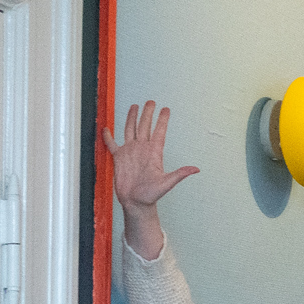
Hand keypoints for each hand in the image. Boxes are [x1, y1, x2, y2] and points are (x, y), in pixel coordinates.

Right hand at [104, 102, 196, 260]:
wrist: (136, 202)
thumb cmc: (151, 195)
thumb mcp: (167, 183)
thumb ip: (179, 174)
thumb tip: (196, 169)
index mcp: (154, 152)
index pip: (159, 132)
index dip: (162, 120)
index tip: (166, 108)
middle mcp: (142, 149)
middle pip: (145, 126)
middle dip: (148, 113)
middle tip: (151, 101)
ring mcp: (130, 152)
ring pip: (130, 130)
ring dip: (132, 118)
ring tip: (134, 106)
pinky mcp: (119, 158)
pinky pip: (112, 144)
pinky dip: (108, 136)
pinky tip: (106, 128)